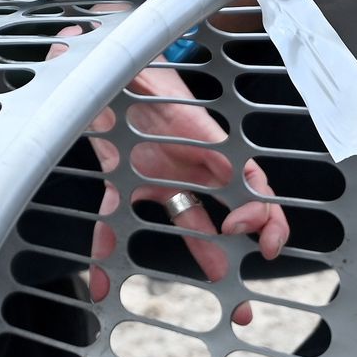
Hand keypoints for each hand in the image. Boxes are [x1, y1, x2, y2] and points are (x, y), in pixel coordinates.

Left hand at [52, 26, 289, 324]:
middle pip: (234, 207)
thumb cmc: (132, 64)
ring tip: (222, 293)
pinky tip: (103, 280)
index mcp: (205, 138)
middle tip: (257, 276)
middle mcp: (190, 162)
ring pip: (191, 223)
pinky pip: (118, 223)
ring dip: (206, 257)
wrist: (98, 64)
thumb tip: (164, 96)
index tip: (243, 229)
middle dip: (254, 243)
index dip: (259, 209)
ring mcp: (160, 176)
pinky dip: (108, 253)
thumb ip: (154, 86)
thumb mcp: (149, 75)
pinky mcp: (125, 182)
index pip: (249, 179)